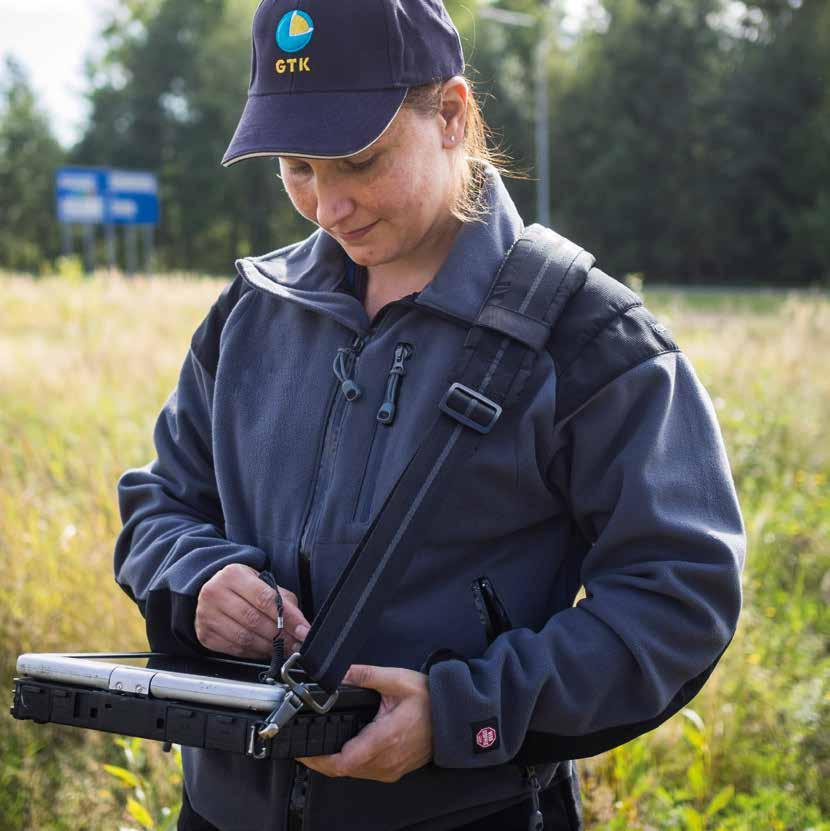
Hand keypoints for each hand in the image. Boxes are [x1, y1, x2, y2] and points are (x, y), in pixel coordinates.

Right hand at [195, 563, 310, 658]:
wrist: (211, 590)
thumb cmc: (242, 587)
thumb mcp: (262, 583)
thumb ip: (283, 601)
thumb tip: (301, 626)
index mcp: (233, 575)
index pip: (265, 598)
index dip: (288, 617)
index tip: (303, 630)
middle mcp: (215, 593)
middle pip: (254, 620)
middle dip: (280, 636)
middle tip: (296, 643)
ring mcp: (207, 615)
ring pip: (244, 638)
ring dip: (269, 647)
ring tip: (284, 649)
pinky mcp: (205, 635)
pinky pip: (235, 649)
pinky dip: (254, 653)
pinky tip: (265, 651)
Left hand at [298, 664, 432, 782]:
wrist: (454, 717)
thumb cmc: (429, 699)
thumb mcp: (396, 680)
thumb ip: (364, 675)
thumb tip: (339, 672)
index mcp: (384, 739)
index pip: (343, 761)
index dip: (318, 758)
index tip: (303, 749)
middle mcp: (386, 761)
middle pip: (343, 769)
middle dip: (321, 759)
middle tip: (306, 743)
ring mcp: (390, 769)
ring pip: (353, 773)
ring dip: (336, 762)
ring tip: (321, 743)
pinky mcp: (394, 770)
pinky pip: (365, 772)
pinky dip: (351, 763)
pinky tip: (345, 746)